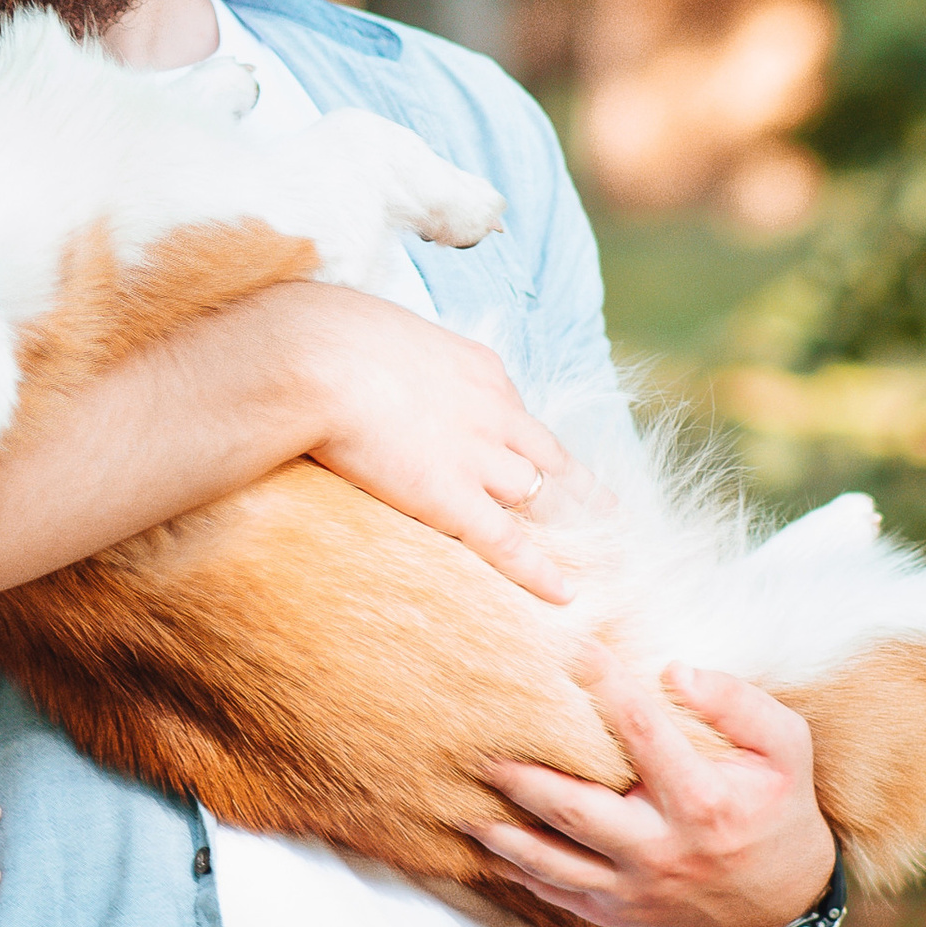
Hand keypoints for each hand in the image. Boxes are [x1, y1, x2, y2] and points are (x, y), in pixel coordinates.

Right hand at [278, 285, 591, 604]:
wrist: (317, 358)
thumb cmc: (330, 338)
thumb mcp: (383, 333)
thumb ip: (397, 358)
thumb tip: (372, 361)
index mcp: (479, 368)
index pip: (515, 411)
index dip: (524, 443)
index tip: (532, 461)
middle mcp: (494, 411)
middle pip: (550, 457)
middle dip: (580, 488)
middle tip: (608, 512)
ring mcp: (478, 457)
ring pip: (542, 498)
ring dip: (570, 529)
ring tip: (600, 557)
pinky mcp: (452, 498)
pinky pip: (507, 542)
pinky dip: (538, 571)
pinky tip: (563, 593)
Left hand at [466, 656, 836, 926]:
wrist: (784, 905)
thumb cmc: (780, 809)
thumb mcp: (787, 748)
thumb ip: (738, 703)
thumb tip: (674, 671)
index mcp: (704, 802)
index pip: (642, 732)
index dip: (604, 685)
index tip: (570, 648)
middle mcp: (664, 850)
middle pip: (577, 810)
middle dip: (524, 778)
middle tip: (480, 745)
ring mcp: (636, 889)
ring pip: (553, 862)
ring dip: (504, 834)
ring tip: (463, 804)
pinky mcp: (618, 914)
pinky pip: (557, 896)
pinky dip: (518, 873)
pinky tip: (486, 845)